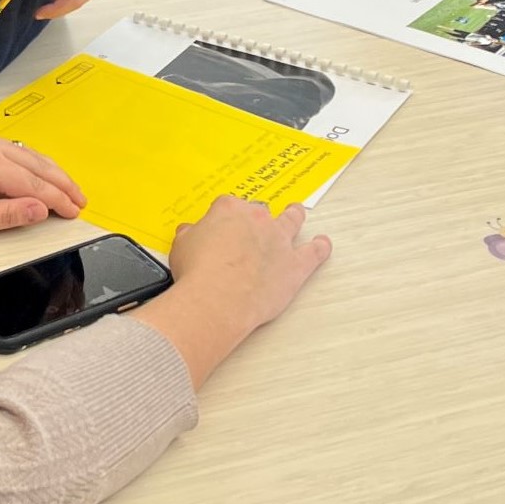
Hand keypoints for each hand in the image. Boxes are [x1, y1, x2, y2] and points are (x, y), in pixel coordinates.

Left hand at [0, 135, 84, 235]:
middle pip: (39, 166)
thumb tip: (41, 210)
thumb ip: (8, 214)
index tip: (74, 213)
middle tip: (81, 202)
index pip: (35, 185)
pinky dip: (37, 164)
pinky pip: (18, 151)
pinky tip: (43, 174)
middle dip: (63, 184)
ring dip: (53, 173)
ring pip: (31, 156)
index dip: (58, 201)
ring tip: (70, 190)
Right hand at [130, 198, 330, 387]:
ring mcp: (279, 240)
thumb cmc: (198, 273)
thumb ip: (189, 235)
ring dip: (294, 216)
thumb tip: (189, 232)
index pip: (229, 205)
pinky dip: (320, 248)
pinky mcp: (295, 265)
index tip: (223, 227)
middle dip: (259, 217)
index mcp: (229, 209)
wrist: (218, 298)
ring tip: (297, 213)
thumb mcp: (181, 247)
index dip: (226, 218)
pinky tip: (323, 244)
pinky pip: (314, 252)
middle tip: (256, 224)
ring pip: (292, 220)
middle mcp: (258, 219)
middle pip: (262, 211)